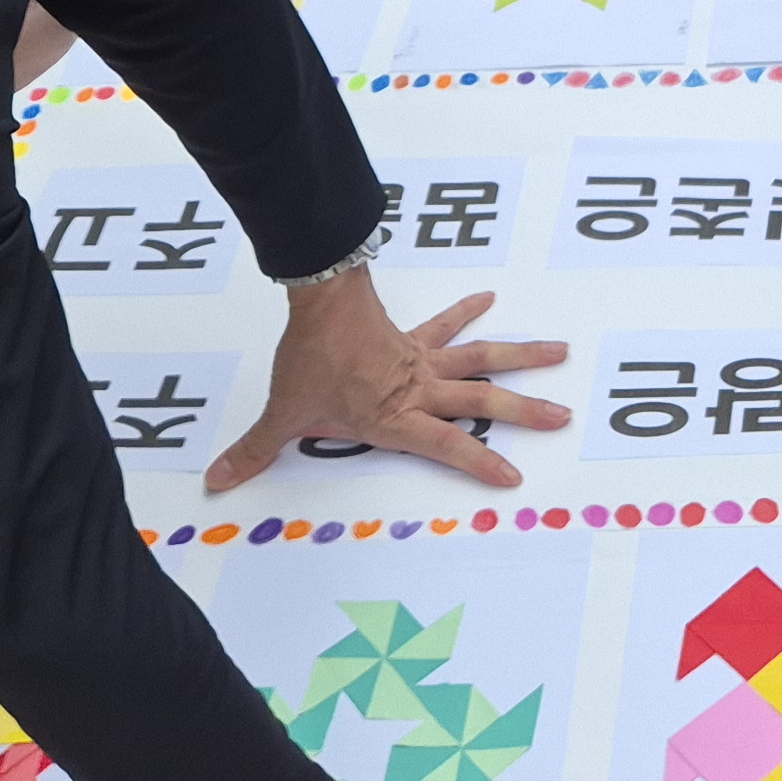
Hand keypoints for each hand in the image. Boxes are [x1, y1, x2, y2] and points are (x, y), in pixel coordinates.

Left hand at [205, 281, 571, 494]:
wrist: (322, 299)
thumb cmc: (311, 358)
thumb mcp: (283, 412)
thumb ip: (256, 450)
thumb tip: (219, 481)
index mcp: (395, 416)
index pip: (446, 446)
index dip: (479, 463)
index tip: (513, 478)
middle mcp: (418, 389)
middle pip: (481, 401)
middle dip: (523, 411)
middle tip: (562, 416)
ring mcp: (421, 361)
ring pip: (480, 359)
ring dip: (520, 357)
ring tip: (560, 351)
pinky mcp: (412, 338)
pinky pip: (447, 328)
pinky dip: (468, 312)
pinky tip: (490, 300)